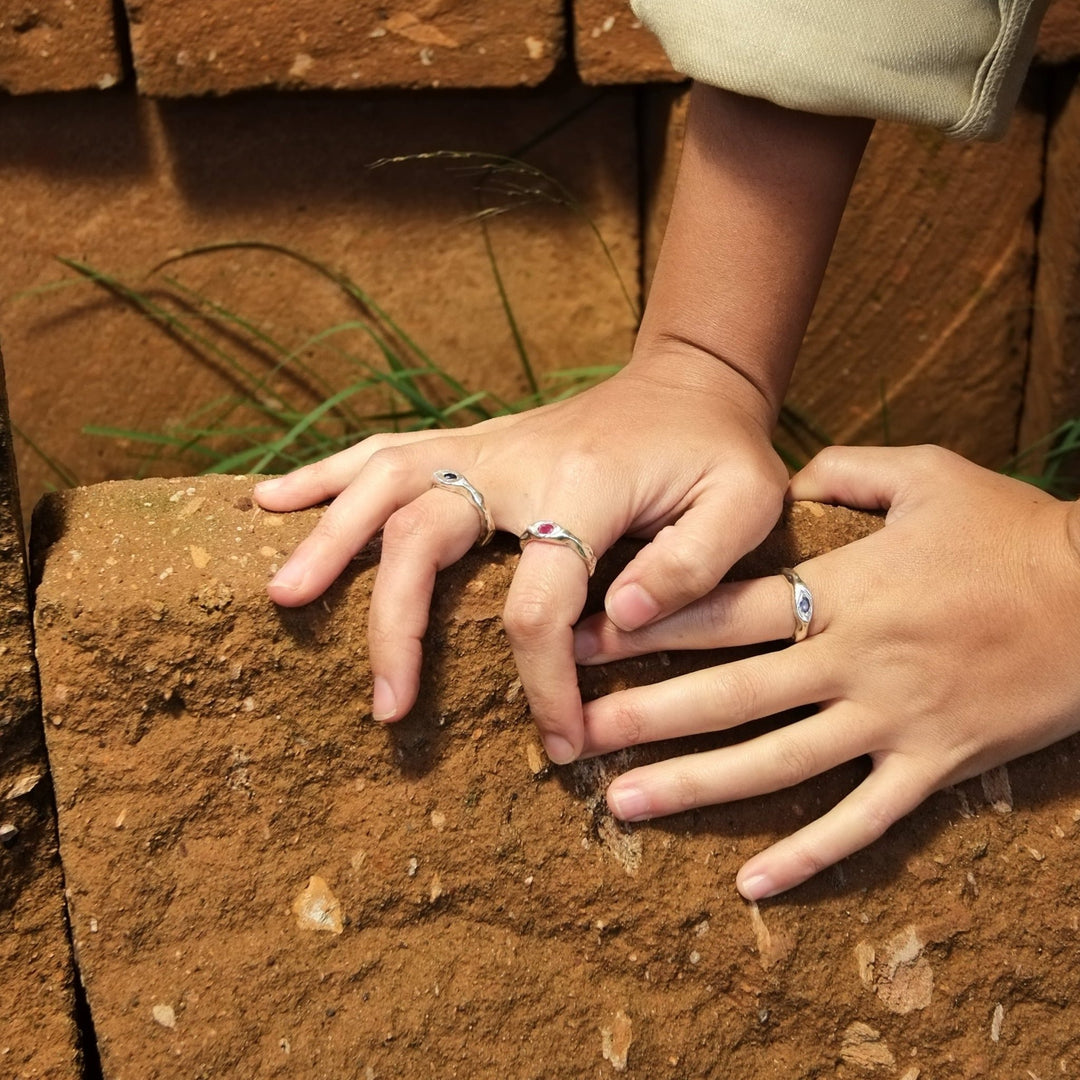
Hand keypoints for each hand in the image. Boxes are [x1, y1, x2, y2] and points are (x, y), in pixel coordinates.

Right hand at [254, 357, 787, 764]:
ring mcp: (485, 447)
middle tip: (385, 706)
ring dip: (329, 540)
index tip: (560, 743)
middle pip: (424, 539)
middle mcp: (516, 463)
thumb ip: (695, 564)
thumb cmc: (719, 452)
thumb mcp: (746, 503)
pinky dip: (324, 475)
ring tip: (281, 595)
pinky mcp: (471, 443)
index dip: (544, 684)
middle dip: (395, 626)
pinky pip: (383, 450)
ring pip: (384, 485)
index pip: (538, 606)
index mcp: (584, 490)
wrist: (690, 381)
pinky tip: (271, 499)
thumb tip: (620, 621)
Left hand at [573, 445, 1079, 897]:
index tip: (585, 640)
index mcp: (843, 590)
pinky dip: (809, 857)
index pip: (723, 611)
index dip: (647, 625)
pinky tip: (752, 885)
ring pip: (777, 764)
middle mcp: (854, 661)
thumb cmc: (1013, 531)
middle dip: (643, 714)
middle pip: (729, 696)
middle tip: (573, 733)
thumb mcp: (928, 475)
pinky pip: (864, 823)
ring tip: (624, 804)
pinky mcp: (934, 766)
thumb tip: (788, 476)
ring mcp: (892, 721)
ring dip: (696, 787)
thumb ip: (845, 472)